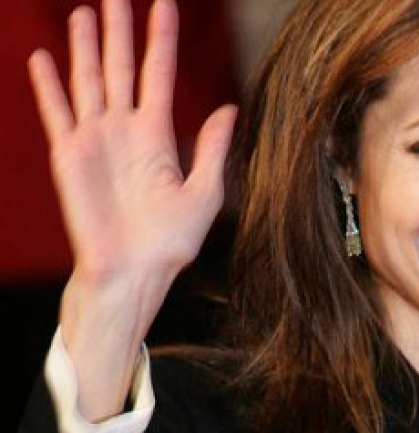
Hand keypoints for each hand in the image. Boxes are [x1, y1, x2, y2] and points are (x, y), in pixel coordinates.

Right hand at [28, 0, 236, 279]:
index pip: (159, 73)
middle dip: (119, 30)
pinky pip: (57, 112)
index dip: (161, 38)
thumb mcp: (205, 193)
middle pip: (122, 67)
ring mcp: (95, 139)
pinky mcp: (68, 155)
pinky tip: (43, 58)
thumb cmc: (171, 242)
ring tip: (84, 13)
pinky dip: (48, 86)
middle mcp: (126, 130)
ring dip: (86, 47)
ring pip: (89, 80)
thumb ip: (210, 148)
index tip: (164, 3)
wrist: (133, 272)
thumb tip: (228, 108)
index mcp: (159, 135)